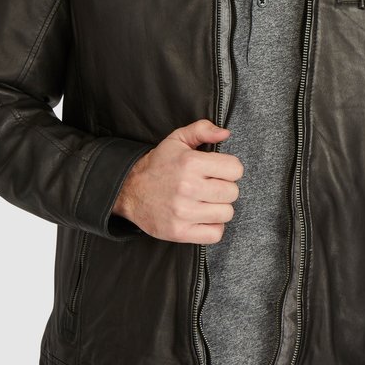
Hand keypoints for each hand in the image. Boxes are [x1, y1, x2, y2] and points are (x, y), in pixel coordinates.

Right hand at [112, 119, 242, 242]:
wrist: (129, 191)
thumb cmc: (158, 165)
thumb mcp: (177, 140)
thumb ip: (203, 130)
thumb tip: (226, 133)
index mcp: (190, 162)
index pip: (235, 169)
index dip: (230, 169)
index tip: (218, 172)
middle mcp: (187, 187)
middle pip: (232, 192)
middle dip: (225, 189)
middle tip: (210, 187)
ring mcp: (183, 212)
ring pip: (226, 213)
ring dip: (219, 209)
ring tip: (205, 202)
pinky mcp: (179, 231)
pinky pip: (215, 234)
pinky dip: (212, 227)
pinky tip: (202, 217)